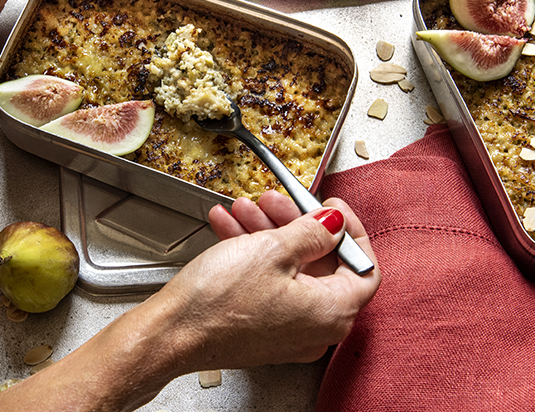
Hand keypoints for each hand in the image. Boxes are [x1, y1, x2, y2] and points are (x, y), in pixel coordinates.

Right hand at [0, 192, 378, 411]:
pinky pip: (267, 283)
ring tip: (244, 208)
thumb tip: (333, 224)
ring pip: (289, 270)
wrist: (170, 334)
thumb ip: (312, 233)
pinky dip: (252, 254)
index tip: (331, 206)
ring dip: (267, 232)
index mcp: (332, 311)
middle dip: (295, 223)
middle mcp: (315, 328)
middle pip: (321, 264)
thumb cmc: (218, 301)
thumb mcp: (273, 249)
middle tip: (276, 200)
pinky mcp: (260, 329)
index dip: (350, 230)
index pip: (364, 267)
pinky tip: (229, 228)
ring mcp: (287, 331)